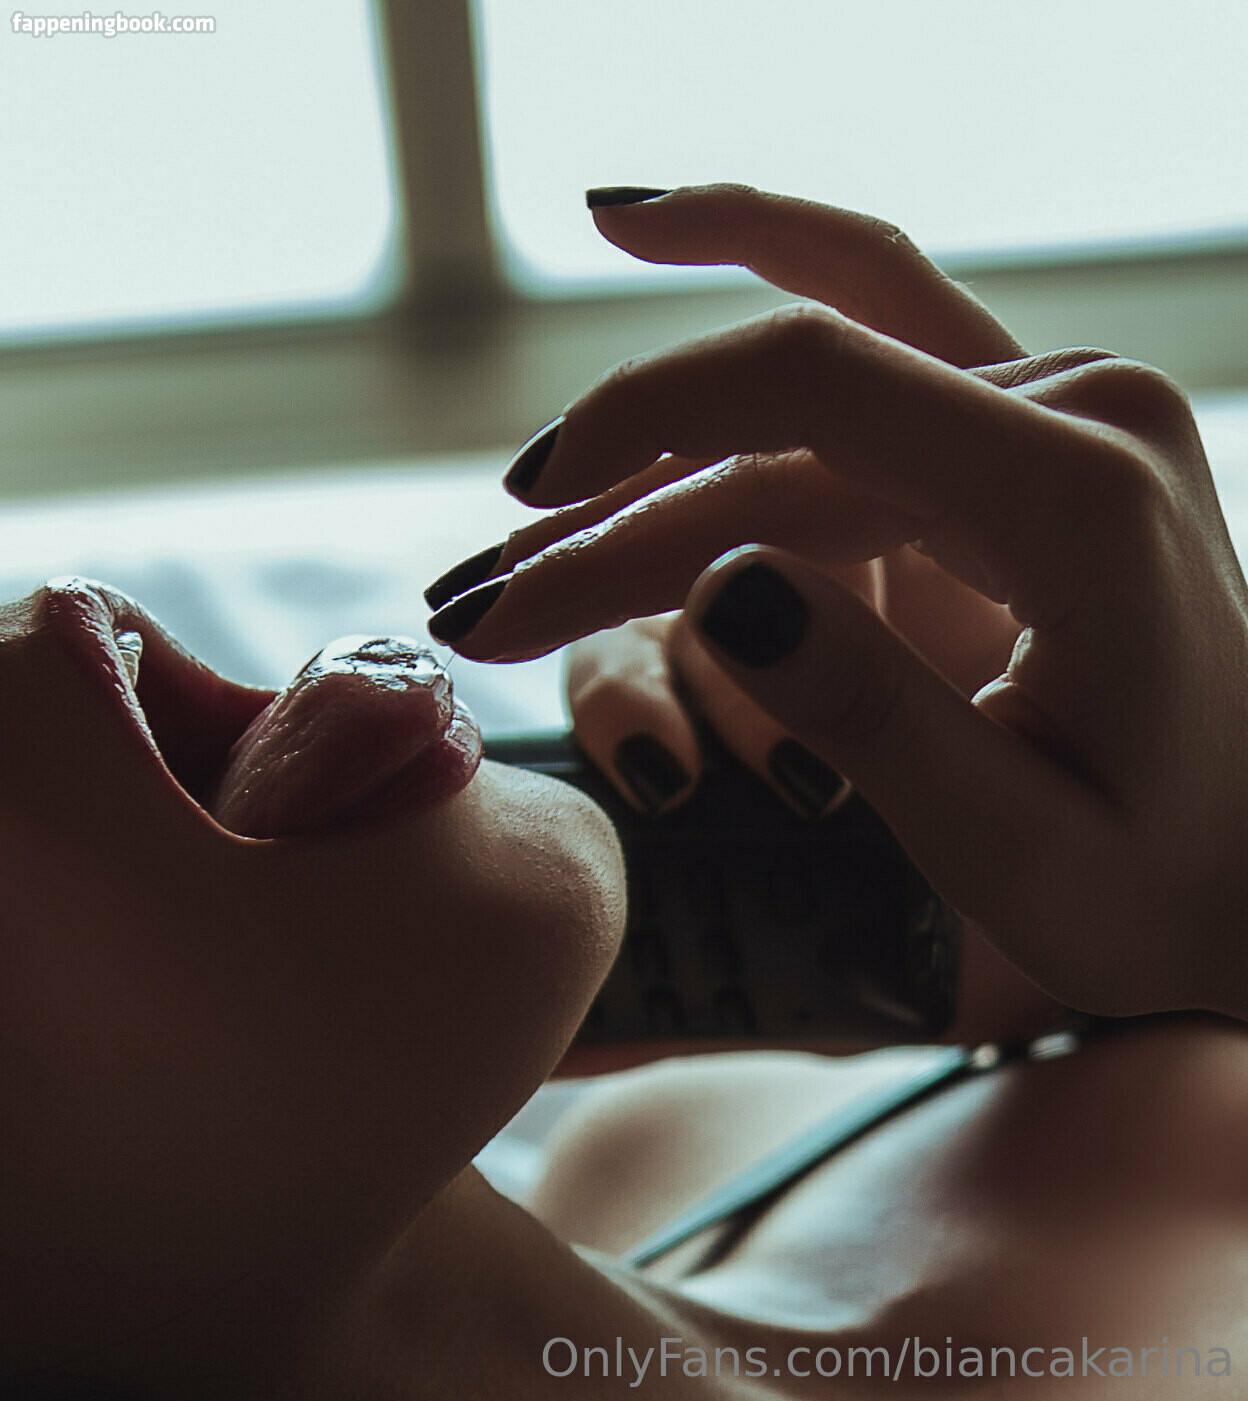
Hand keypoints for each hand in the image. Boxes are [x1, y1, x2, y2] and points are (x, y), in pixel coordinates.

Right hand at [425, 184, 1247, 1023]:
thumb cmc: (1159, 875)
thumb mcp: (1019, 846)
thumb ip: (875, 711)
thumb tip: (721, 590)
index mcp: (1085, 498)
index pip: (817, 386)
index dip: (647, 424)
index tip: (532, 517)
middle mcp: (1070, 412)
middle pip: (778, 421)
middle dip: (615, 518)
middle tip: (484, 606)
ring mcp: (1044, 411)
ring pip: (795, 404)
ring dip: (651, 478)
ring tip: (528, 565)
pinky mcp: (1010, 440)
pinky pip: (857, 348)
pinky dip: (749, 303)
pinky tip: (651, 226)